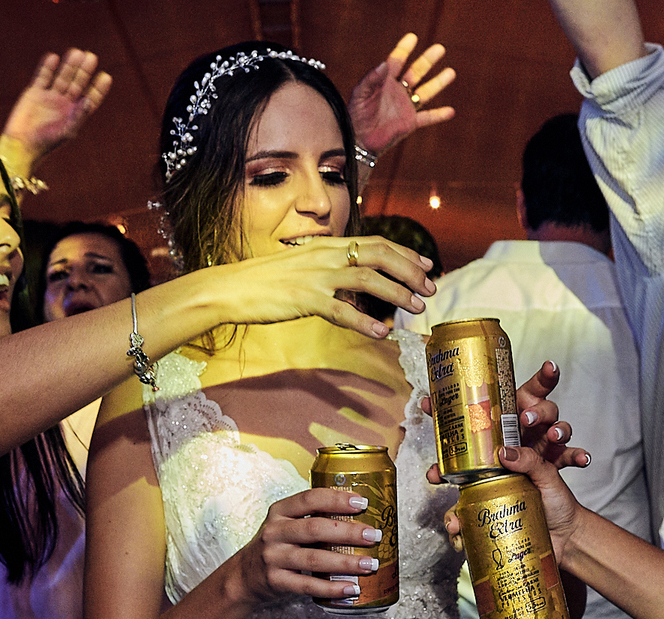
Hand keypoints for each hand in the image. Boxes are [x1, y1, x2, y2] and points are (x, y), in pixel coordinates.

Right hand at [0, 49, 112, 169]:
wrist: (22, 144)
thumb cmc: (47, 142)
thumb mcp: (67, 130)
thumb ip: (79, 116)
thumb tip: (89, 101)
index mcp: (75, 113)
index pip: (91, 97)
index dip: (98, 87)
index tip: (106, 76)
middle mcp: (64, 103)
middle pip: (77, 83)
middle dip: (84, 71)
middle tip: (91, 57)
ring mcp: (49, 96)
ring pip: (61, 77)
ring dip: (69, 65)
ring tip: (76, 52)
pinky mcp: (34, 92)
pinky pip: (42, 76)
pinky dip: (47, 67)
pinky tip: (53, 57)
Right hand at [219, 236, 435, 337]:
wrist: (231, 288)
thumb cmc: (266, 280)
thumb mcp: (303, 263)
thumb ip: (330, 266)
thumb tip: (356, 277)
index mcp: (327, 244)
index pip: (376, 242)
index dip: (406, 253)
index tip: (427, 265)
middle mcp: (326, 255)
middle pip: (380, 255)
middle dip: (410, 271)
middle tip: (431, 289)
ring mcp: (317, 277)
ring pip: (368, 279)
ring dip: (397, 293)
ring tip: (416, 308)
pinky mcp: (306, 300)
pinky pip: (342, 311)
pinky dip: (365, 321)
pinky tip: (382, 332)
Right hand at [230, 488, 387, 605]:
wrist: (244, 575)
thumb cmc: (278, 545)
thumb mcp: (287, 524)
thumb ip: (314, 517)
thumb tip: (363, 514)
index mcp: (280, 511)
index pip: (310, 499)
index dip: (337, 499)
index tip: (363, 503)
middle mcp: (275, 532)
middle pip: (315, 528)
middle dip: (349, 532)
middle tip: (374, 535)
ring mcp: (274, 558)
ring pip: (314, 559)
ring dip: (346, 562)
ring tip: (370, 564)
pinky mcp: (276, 582)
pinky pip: (308, 586)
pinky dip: (332, 588)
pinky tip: (352, 588)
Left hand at [349, 33, 455, 156]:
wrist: (359, 140)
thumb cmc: (356, 116)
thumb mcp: (360, 95)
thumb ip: (372, 79)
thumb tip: (385, 64)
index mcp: (385, 82)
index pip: (396, 61)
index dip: (404, 49)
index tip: (413, 37)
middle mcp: (398, 92)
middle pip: (416, 72)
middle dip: (427, 61)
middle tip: (440, 49)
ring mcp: (405, 107)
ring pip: (425, 92)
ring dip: (438, 83)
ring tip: (451, 72)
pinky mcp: (410, 123)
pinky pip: (427, 118)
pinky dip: (439, 115)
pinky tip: (451, 111)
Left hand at [418, 360, 590, 473]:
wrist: (526, 500)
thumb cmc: (500, 470)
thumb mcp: (478, 465)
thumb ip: (457, 466)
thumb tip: (432, 474)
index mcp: (514, 415)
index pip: (530, 390)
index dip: (544, 376)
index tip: (551, 365)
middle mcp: (535, 425)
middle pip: (544, 406)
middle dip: (538, 408)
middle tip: (524, 417)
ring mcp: (549, 443)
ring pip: (561, 426)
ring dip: (558, 428)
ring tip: (553, 436)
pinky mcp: (559, 463)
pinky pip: (572, 456)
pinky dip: (579, 456)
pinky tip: (585, 459)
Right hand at [436, 445, 587, 556]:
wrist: (570, 540)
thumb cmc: (562, 504)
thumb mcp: (549, 476)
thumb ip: (532, 460)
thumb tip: (504, 452)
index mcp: (505, 467)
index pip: (475, 455)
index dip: (452, 453)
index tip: (438, 462)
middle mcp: (494, 485)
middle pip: (459, 481)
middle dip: (441, 479)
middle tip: (433, 480)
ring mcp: (491, 508)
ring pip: (460, 508)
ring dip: (450, 517)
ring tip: (453, 527)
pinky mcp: (492, 529)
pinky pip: (469, 532)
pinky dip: (461, 538)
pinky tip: (460, 543)